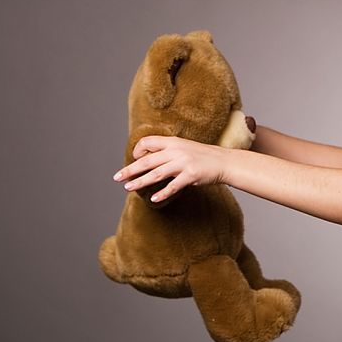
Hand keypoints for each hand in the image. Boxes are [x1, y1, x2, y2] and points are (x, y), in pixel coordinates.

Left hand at [112, 136, 228, 202]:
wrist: (224, 162)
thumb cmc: (203, 157)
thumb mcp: (184, 148)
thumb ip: (168, 151)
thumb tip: (150, 160)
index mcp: (172, 142)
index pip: (147, 143)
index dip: (137, 151)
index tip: (134, 160)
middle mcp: (176, 151)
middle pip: (147, 160)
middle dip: (130, 170)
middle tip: (117, 178)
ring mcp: (183, 163)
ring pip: (156, 173)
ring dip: (140, 182)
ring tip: (128, 188)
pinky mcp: (191, 175)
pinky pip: (173, 186)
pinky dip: (162, 193)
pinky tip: (153, 199)